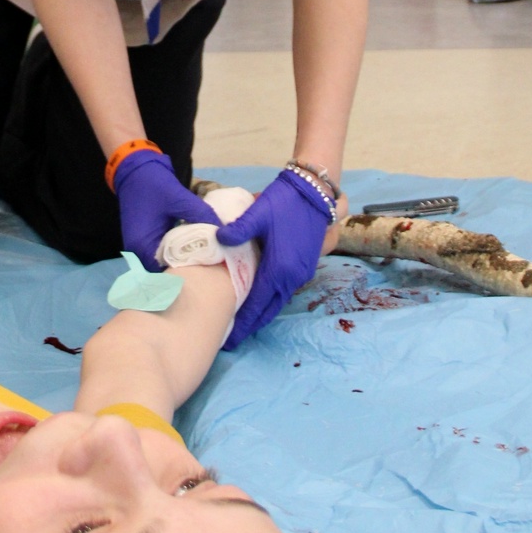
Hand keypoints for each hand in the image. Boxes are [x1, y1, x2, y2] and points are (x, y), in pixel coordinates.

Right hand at [113, 149, 217, 271]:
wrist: (136, 169)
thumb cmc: (154, 184)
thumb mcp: (180, 198)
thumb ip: (202, 215)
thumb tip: (224, 231)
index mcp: (142, 246)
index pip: (166, 272)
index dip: (188, 271)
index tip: (210, 267)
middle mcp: (138, 251)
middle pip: (166, 268)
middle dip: (188, 265)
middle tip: (213, 263)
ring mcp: (142, 246)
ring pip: (166, 259)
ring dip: (184, 257)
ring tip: (208, 256)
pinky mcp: (147, 239)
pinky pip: (165, 250)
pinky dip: (179, 248)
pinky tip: (196, 245)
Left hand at [216, 168, 333, 347]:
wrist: (314, 192)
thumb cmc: (284, 202)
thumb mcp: (257, 214)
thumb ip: (237, 230)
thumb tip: (217, 240)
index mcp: (279, 269)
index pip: (257, 304)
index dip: (242, 323)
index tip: (228, 340)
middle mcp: (292, 277)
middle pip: (268, 310)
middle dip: (251, 326)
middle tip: (232, 339)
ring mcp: (301, 273)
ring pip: (278, 302)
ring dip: (262, 314)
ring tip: (243, 325)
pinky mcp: (305, 267)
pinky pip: (284, 292)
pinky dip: (271, 302)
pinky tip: (260, 301)